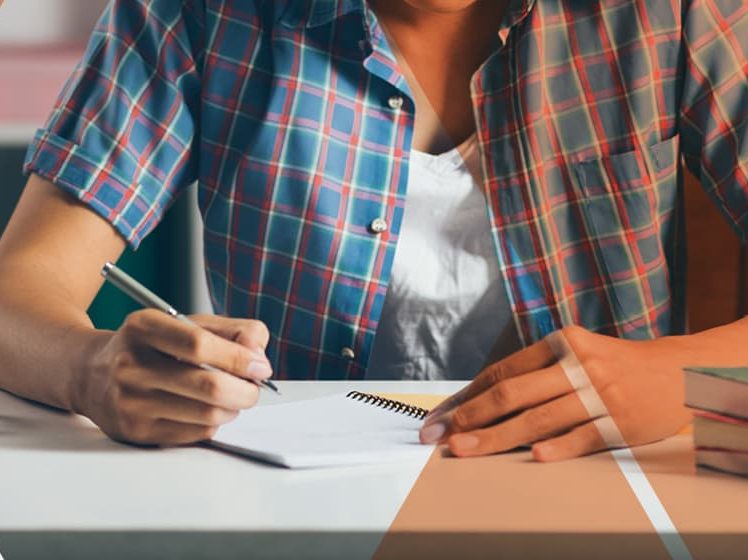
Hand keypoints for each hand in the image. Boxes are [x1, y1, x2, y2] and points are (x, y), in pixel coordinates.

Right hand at [76, 310, 272, 445]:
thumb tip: (257, 356)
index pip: (199, 345)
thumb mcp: (186, 323)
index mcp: (144, 327)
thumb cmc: (152, 346)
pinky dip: (213, 423)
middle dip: (246, 390)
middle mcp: (131, 364)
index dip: (239, 358)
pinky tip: (208, 410)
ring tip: (232, 397)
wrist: (91, 373)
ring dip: (233, 408)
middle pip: (208, 386)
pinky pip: (195, 434)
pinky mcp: (135, 431)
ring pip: (207, 415)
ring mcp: (130, 401)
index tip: (261, 366)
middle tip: (254, 388)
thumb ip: (232, 331)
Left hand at [419, 325, 690, 460]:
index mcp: (560, 344)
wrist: (675, 372)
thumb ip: (535, 372)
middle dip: (471, 416)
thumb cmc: (613, 365)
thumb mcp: (575, 354)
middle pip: (513, 393)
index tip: (442, 415)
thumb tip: (481, 398)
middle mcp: (576, 365)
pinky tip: (534, 457)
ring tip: (466, 449)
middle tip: (442, 435)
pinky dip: (558, 447)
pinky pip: (583, 436)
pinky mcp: (620, 421)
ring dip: (497, 436)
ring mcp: (598, 394)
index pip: (503, 371)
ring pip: (539, 418)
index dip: (468, 395)